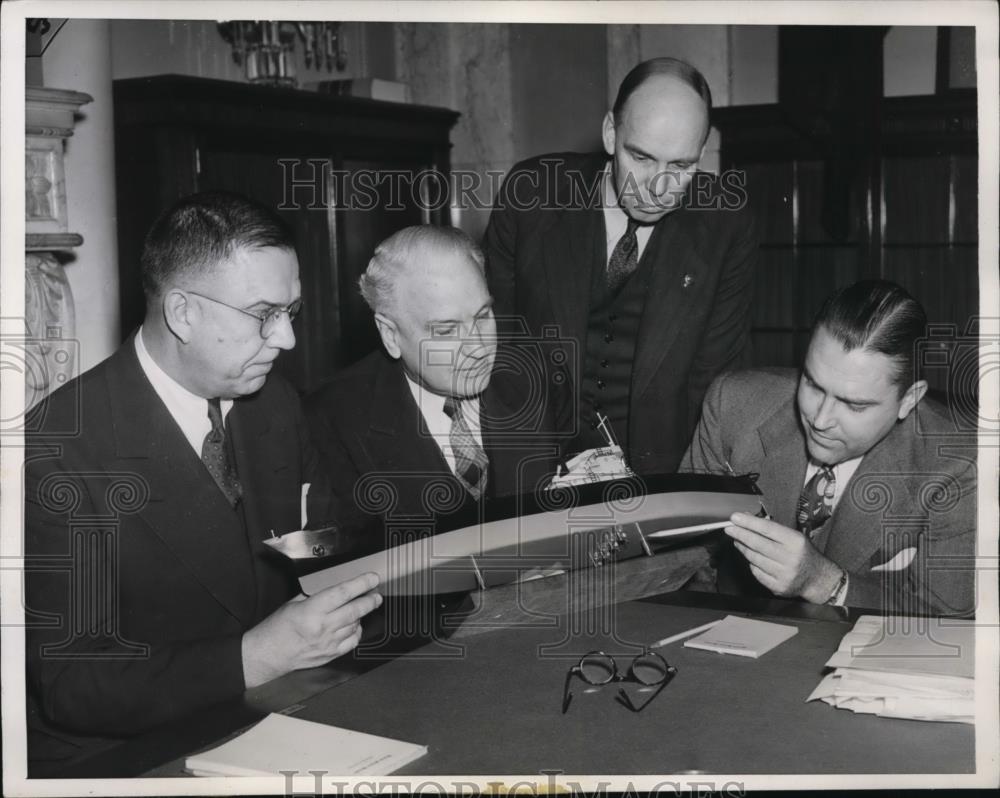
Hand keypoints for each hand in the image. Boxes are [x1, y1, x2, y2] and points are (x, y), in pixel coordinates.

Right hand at [242, 572, 381, 687]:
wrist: (267, 655)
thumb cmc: (277, 629)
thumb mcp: (293, 603)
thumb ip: (316, 595)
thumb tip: (336, 588)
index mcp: (312, 611)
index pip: (343, 593)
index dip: (361, 584)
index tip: (372, 578)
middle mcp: (322, 627)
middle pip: (355, 610)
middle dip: (370, 600)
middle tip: (377, 594)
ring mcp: (328, 643)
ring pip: (355, 625)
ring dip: (362, 615)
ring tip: (363, 606)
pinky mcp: (330, 655)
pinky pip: (352, 642)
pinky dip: (357, 631)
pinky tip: (354, 625)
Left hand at [724, 512, 841, 603]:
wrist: (817, 578)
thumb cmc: (801, 553)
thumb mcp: (792, 536)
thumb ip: (770, 528)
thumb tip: (746, 517)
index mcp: (795, 542)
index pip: (767, 529)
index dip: (749, 522)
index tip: (735, 517)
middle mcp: (791, 558)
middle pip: (758, 544)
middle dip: (740, 534)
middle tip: (729, 528)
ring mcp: (784, 574)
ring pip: (754, 559)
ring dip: (743, 548)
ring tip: (738, 541)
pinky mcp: (778, 587)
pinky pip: (756, 572)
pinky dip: (751, 563)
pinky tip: (751, 557)